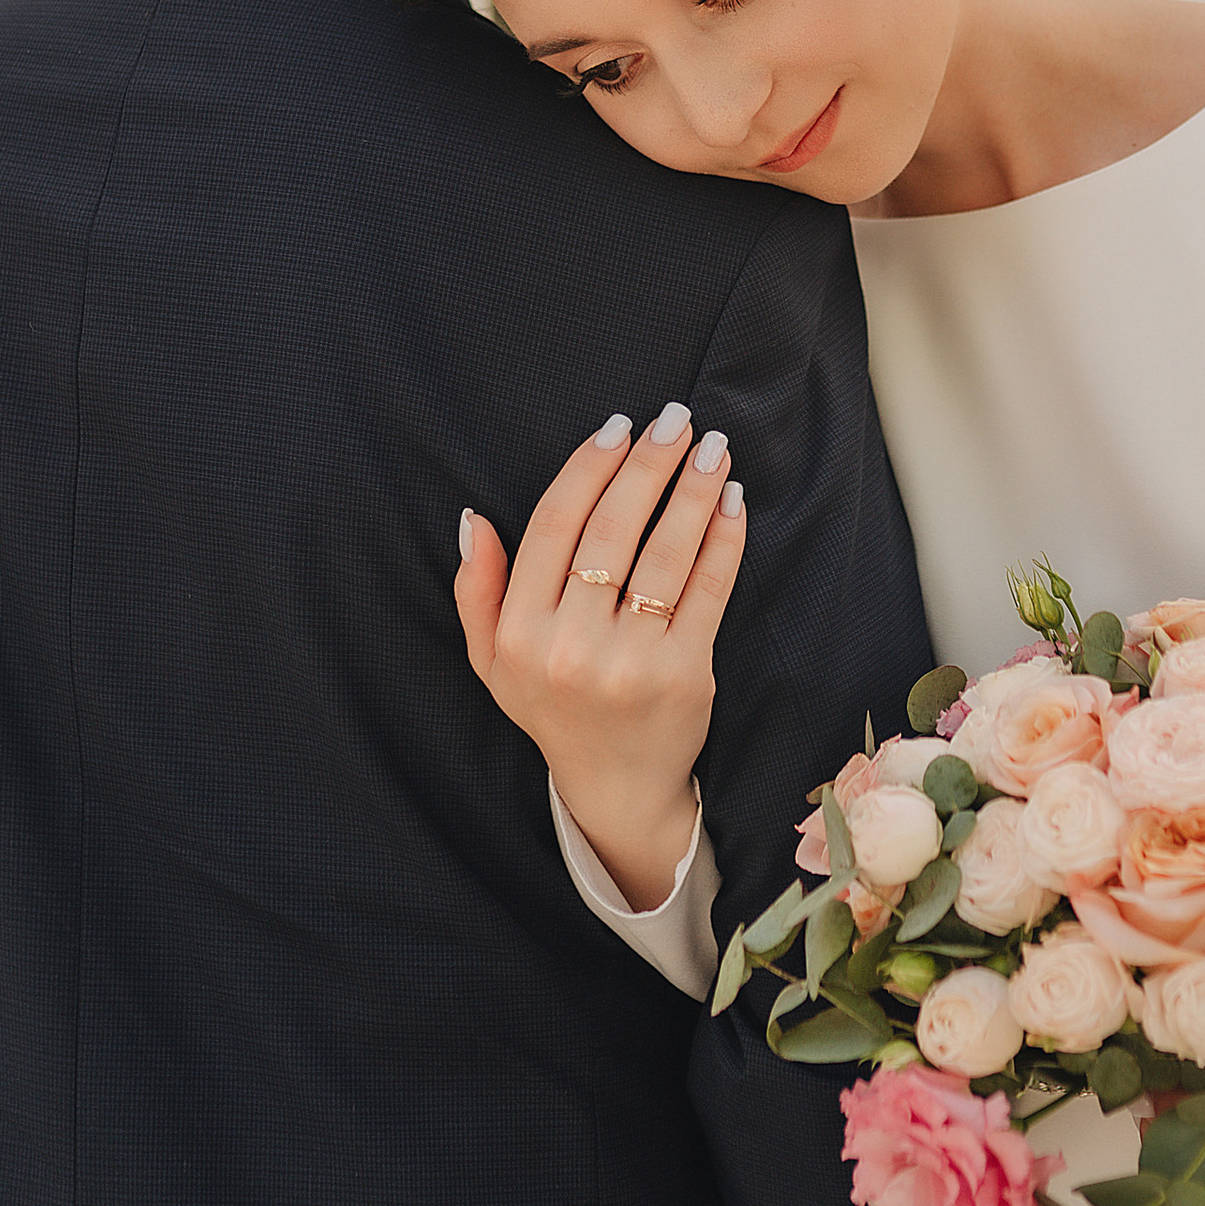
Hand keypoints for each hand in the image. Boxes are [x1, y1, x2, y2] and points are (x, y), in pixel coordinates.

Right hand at [457, 405, 746, 908]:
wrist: (616, 785)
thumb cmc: (554, 707)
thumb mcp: (492, 660)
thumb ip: (477, 592)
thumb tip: (473, 520)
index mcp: (518, 634)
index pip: (553, 526)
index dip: (588, 468)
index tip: (617, 428)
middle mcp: (569, 648)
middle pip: (612, 530)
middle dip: (648, 464)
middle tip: (675, 421)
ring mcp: (630, 662)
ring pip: (665, 553)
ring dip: (693, 490)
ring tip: (712, 449)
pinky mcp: (685, 674)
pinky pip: (708, 589)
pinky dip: (724, 539)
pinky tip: (731, 502)